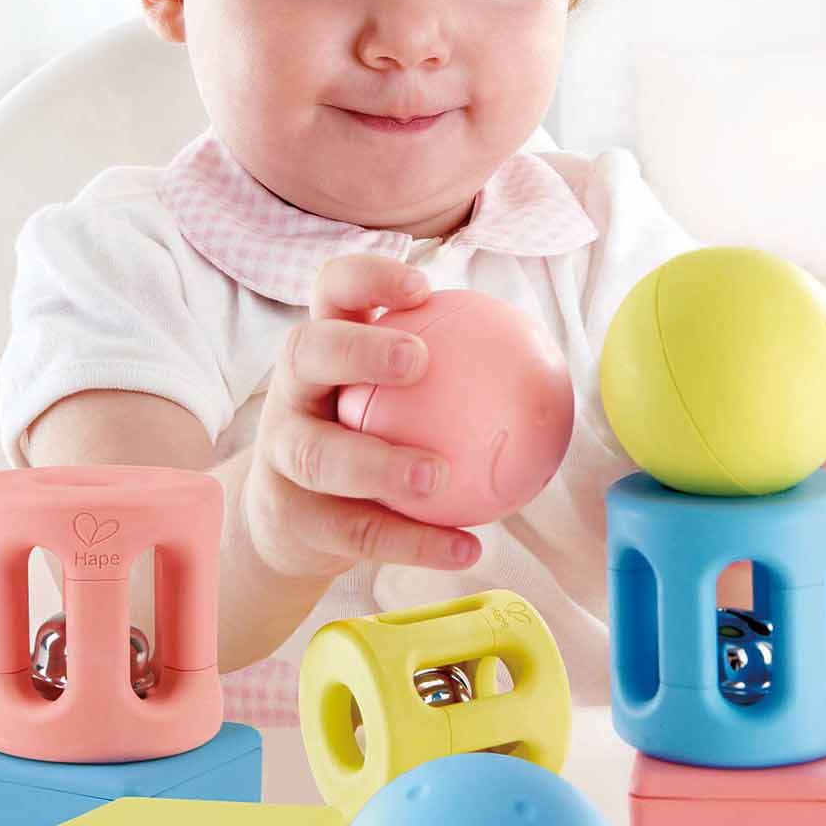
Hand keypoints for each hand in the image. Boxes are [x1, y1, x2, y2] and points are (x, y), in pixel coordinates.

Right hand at [241, 253, 482, 579]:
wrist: (295, 522)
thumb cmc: (364, 443)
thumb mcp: (391, 402)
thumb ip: (446, 381)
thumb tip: (544, 372)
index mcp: (323, 351)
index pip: (333, 292)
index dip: (367, 278)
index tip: (423, 287)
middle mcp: (292, 392)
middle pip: (304, 353)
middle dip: (357, 349)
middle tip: (420, 360)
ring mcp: (281, 453)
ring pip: (319, 454)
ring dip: (378, 463)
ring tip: (435, 474)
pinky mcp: (290, 516)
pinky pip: (355, 530)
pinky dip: (413, 542)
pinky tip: (465, 548)